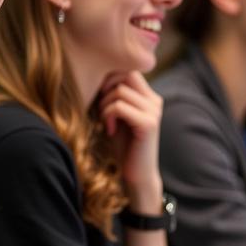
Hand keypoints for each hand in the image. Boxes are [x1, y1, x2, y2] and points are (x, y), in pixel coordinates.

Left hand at [98, 71, 164, 210]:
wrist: (135, 175)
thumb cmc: (120, 147)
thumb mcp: (114, 116)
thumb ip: (110, 96)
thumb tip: (91, 72)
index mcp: (147, 96)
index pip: (128, 69)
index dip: (109, 77)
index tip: (99, 98)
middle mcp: (154, 100)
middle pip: (126, 74)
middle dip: (105, 87)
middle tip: (100, 108)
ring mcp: (154, 111)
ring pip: (120, 90)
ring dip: (104, 105)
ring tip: (105, 121)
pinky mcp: (149, 123)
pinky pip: (120, 106)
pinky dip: (108, 116)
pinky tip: (109, 130)